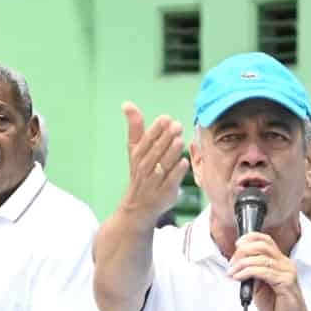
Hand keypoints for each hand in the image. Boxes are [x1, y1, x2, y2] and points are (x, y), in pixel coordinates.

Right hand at [119, 102, 188, 218]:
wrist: (137, 206)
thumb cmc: (140, 172)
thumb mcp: (134, 150)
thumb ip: (135, 126)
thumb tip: (127, 103)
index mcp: (137, 156)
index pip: (146, 141)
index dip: (155, 130)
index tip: (165, 118)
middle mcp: (144, 169)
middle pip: (155, 152)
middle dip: (166, 139)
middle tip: (177, 125)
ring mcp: (154, 182)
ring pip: (163, 166)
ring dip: (171, 153)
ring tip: (180, 141)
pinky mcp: (165, 193)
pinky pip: (171, 181)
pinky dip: (177, 173)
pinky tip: (183, 163)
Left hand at [226, 232, 310, 310]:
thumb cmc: (278, 306)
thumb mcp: (260, 287)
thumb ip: (252, 274)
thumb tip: (238, 266)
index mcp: (280, 262)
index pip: (266, 241)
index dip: (250, 238)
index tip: (236, 244)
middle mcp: (285, 263)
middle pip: (263, 246)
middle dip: (243, 252)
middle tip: (232, 263)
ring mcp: (287, 272)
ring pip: (261, 258)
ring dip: (241, 264)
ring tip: (232, 273)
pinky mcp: (286, 282)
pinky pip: (264, 272)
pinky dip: (248, 272)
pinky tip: (239, 278)